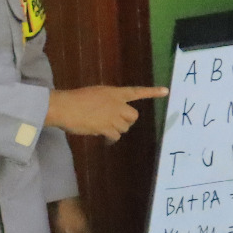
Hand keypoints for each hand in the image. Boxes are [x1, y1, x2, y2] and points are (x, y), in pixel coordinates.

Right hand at [43, 85, 166, 143]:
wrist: (65, 106)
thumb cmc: (75, 99)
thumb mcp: (94, 95)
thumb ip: (105, 102)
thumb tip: (107, 115)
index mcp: (114, 92)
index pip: (136, 92)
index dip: (152, 92)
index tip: (167, 91)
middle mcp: (117, 104)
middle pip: (133, 116)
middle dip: (127, 121)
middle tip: (117, 123)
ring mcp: (113, 116)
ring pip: (124, 128)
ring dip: (117, 130)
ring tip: (105, 129)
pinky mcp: (106, 128)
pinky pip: (115, 136)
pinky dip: (111, 140)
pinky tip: (105, 140)